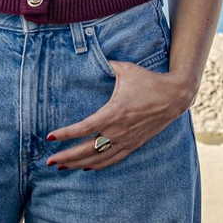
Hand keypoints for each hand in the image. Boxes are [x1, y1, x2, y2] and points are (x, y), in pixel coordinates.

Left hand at [44, 61, 191, 170]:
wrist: (175, 96)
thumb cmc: (149, 81)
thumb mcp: (126, 69)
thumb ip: (107, 64)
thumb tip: (94, 55)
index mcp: (113, 112)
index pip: (83, 128)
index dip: (65, 134)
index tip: (50, 137)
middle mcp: (118, 130)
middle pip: (87, 149)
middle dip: (66, 157)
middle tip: (48, 161)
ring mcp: (126, 140)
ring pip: (98, 158)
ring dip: (78, 164)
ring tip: (61, 167)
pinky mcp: (134, 144)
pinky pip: (113, 159)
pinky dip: (98, 165)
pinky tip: (86, 167)